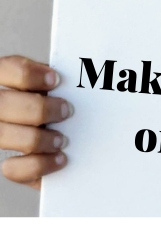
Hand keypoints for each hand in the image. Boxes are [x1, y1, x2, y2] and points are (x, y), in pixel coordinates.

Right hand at [0, 56, 70, 188]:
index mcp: (3, 80)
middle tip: (67, 111)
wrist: (55, 135)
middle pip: (3, 104)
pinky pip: (11, 168)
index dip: (28, 74)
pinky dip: (39, 164)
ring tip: (63, 139)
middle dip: (39, 108)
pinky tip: (59, 158)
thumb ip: (52, 80)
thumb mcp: (50, 84)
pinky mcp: (8, 164)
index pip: (5, 68)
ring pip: (4, 135)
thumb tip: (77, 76)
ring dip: (39, 138)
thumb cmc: (54, 100)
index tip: (56, 80)